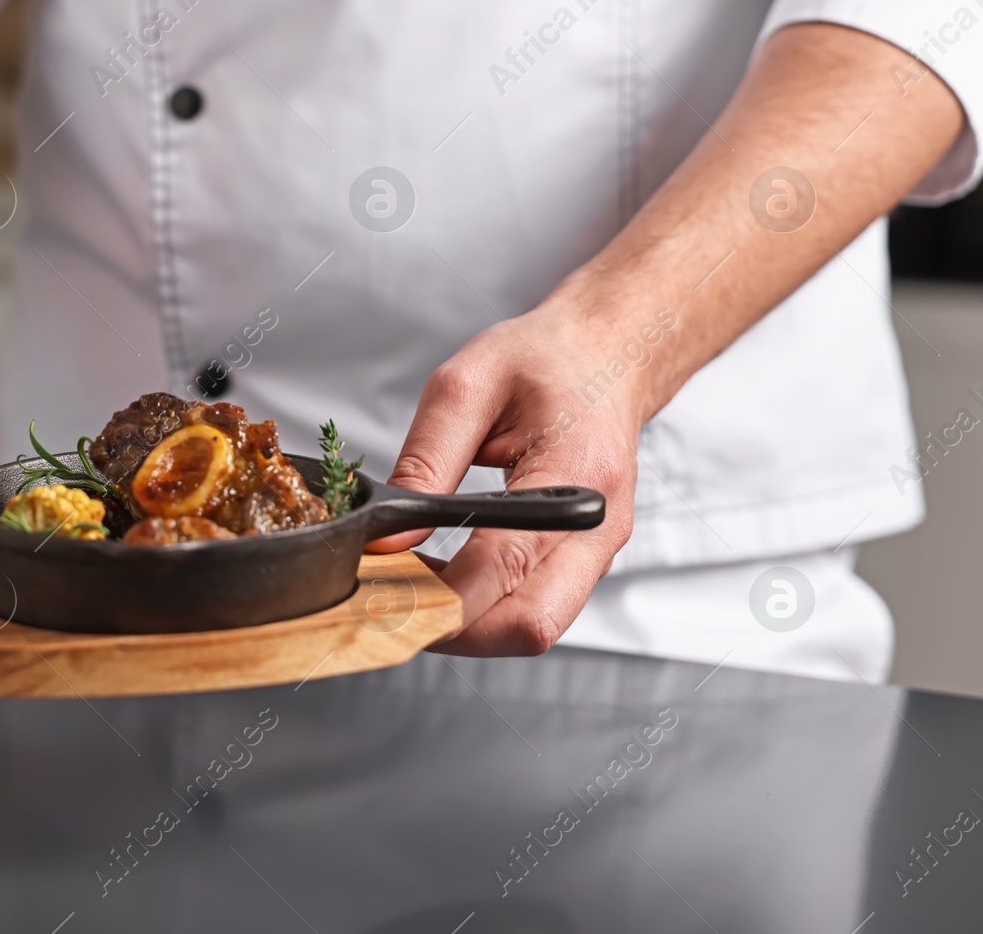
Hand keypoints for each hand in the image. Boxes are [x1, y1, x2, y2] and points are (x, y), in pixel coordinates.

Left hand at [369, 306, 644, 655]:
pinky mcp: (588, 559)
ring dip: (468, 625)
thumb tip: (389, 535)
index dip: (434, 592)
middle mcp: (599, 526)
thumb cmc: (545, 360)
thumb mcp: (465, 387)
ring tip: (414, 587)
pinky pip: (539, 607)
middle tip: (392, 602)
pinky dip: (487, 609)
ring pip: (534, 627)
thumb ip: (425, 461)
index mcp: (576, 474)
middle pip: (529, 625)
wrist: (606, 355)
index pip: (501, 568)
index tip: (380, 585)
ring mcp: (599, 550)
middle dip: (452, 630)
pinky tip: (447, 581)